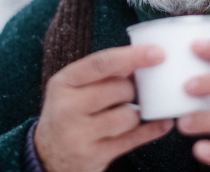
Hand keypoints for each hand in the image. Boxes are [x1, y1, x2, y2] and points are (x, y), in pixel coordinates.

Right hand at [35, 45, 173, 171]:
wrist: (47, 156)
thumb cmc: (68, 113)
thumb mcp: (74, 88)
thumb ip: (102, 73)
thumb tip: (140, 61)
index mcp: (63, 82)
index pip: (101, 63)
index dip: (132, 56)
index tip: (158, 53)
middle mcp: (67, 107)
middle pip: (118, 89)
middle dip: (133, 89)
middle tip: (131, 93)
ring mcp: (79, 134)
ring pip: (128, 116)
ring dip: (136, 113)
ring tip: (130, 113)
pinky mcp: (94, 155)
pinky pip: (133, 139)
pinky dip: (152, 129)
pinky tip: (162, 123)